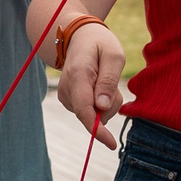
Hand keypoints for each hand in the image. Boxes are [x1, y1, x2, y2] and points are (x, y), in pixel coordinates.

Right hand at [55, 22, 125, 149]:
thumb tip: (101, 108)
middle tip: (114, 83)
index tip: (111, 143)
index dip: (97, 129)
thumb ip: (108, 81)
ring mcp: (66, 96)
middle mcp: (67, 88)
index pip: (84, 109)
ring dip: (106, 104)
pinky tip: (98, 86)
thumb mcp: (113, 55)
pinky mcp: (69, 101)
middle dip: (110, 106)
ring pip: (93, 115)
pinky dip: (100, 104)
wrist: (80, 37)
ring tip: (104, 79)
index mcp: (78, 75)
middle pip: (93, 114)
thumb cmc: (100, 44)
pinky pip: (90, 112)